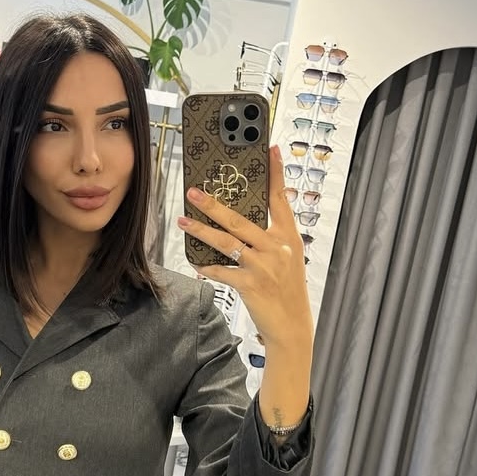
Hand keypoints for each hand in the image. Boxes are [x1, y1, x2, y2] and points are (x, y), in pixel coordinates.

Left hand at [179, 146, 312, 348]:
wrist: (292, 326)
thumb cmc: (288, 291)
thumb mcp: (287, 259)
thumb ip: (270, 238)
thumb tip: (242, 221)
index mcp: (288, 237)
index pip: (280, 199)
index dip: (275, 173)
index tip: (270, 149)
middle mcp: (277, 247)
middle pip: (240, 219)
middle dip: (213, 204)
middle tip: (193, 191)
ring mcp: (263, 265)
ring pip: (226, 241)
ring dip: (201, 230)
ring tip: (183, 221)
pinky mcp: (251, 284)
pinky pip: (222, 271)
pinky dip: (207, 266)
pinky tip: (195, 261)